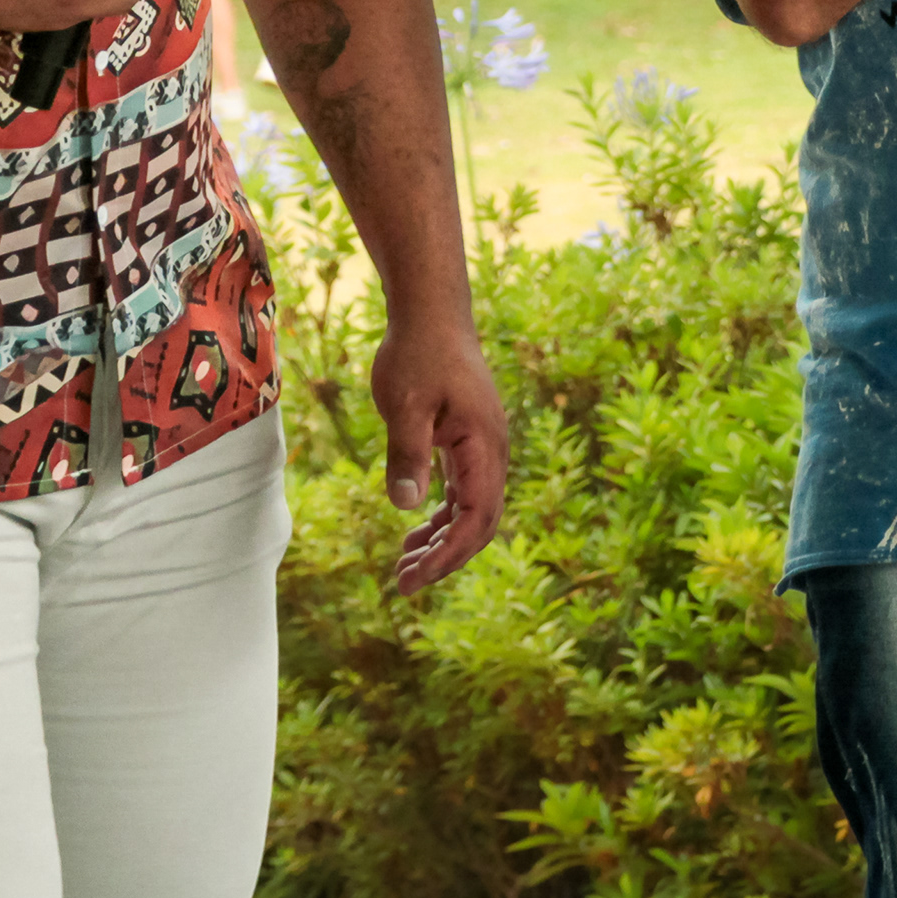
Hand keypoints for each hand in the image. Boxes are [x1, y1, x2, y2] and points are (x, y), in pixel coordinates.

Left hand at [372, 319, 509, 593]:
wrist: (431, 315)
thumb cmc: (417, 354)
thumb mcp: (404, 404)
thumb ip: (407, 454)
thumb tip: (407, 508)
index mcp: (484, 446)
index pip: (476, 518)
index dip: (447, 555)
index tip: (411, 579)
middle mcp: (492, 452)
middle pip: (481, 523)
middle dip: (445, 557)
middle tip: (403, 582)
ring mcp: (483, 447)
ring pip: (473, 510)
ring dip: (443, 541)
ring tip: (404, 564)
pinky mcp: (468, 441)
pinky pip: (464, 491)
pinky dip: (442, 517)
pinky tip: (415, 529)